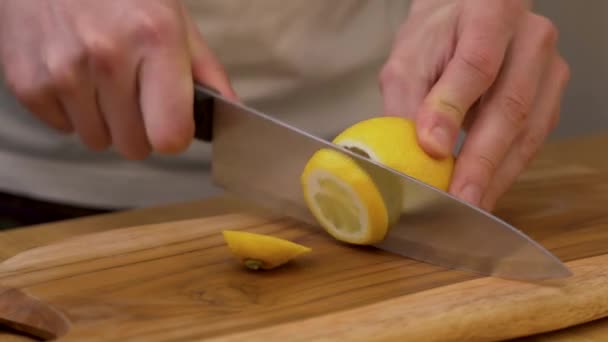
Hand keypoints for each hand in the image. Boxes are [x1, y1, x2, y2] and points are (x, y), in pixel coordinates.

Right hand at [0, 0, 235, 158]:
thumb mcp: (174, 19)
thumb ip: (205, 70)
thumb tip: (231, 111)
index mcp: (155, 39)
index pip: (170, 137)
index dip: (173, 134)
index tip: (169, 121)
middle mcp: (108, 56)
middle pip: (135, 147)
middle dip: (139, 129)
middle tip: (134, 93)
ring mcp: (62, 70)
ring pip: (98, 141)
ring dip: (104, 120)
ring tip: (101, 79)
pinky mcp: (27, 82)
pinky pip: (63, 128)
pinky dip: (71, 110)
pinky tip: (74, 74)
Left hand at [380, 0, 569, 210]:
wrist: (467, 21)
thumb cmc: (436, 39)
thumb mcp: (409, 59)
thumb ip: (409, 100)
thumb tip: (418, 152)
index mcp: (490, 14)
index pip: (476, 64)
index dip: (453, 110)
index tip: (432, 148)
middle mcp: (530, 38)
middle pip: (510, 104)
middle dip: (481, 159)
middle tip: (459, 198)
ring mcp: (548, 68)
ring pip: (529, 129)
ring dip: (497, 173)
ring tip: (471, 205)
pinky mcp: (551, 96)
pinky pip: (533, 140)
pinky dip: (507, 170)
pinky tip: (486, 190)